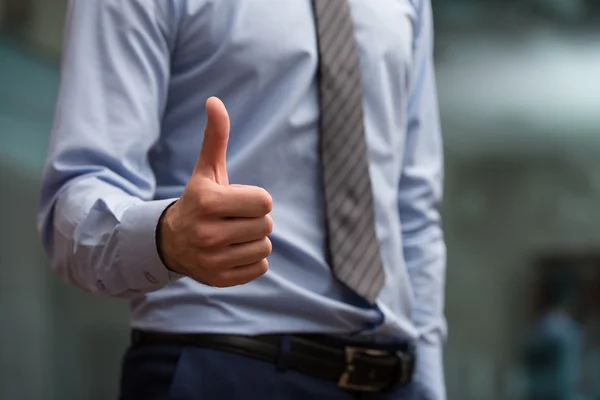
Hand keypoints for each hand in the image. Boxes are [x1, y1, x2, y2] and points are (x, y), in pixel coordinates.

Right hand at [158, 97, 272, 286]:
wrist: (172, 241)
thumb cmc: (199, 200)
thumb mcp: (206, 170)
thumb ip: (215, 137)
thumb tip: (215, 100)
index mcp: (208, 202)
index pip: (265, 202)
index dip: (256, 199)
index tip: (237, 201)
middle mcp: (207, 233)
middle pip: (267, 225)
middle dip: (256, 219)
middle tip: (234, 219)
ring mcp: (212, 260)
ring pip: (264, 247)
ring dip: (254, 240)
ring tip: (232, 236)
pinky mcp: (219, 279)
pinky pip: (260, 268)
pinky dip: (251, 260)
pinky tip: (232, 252)